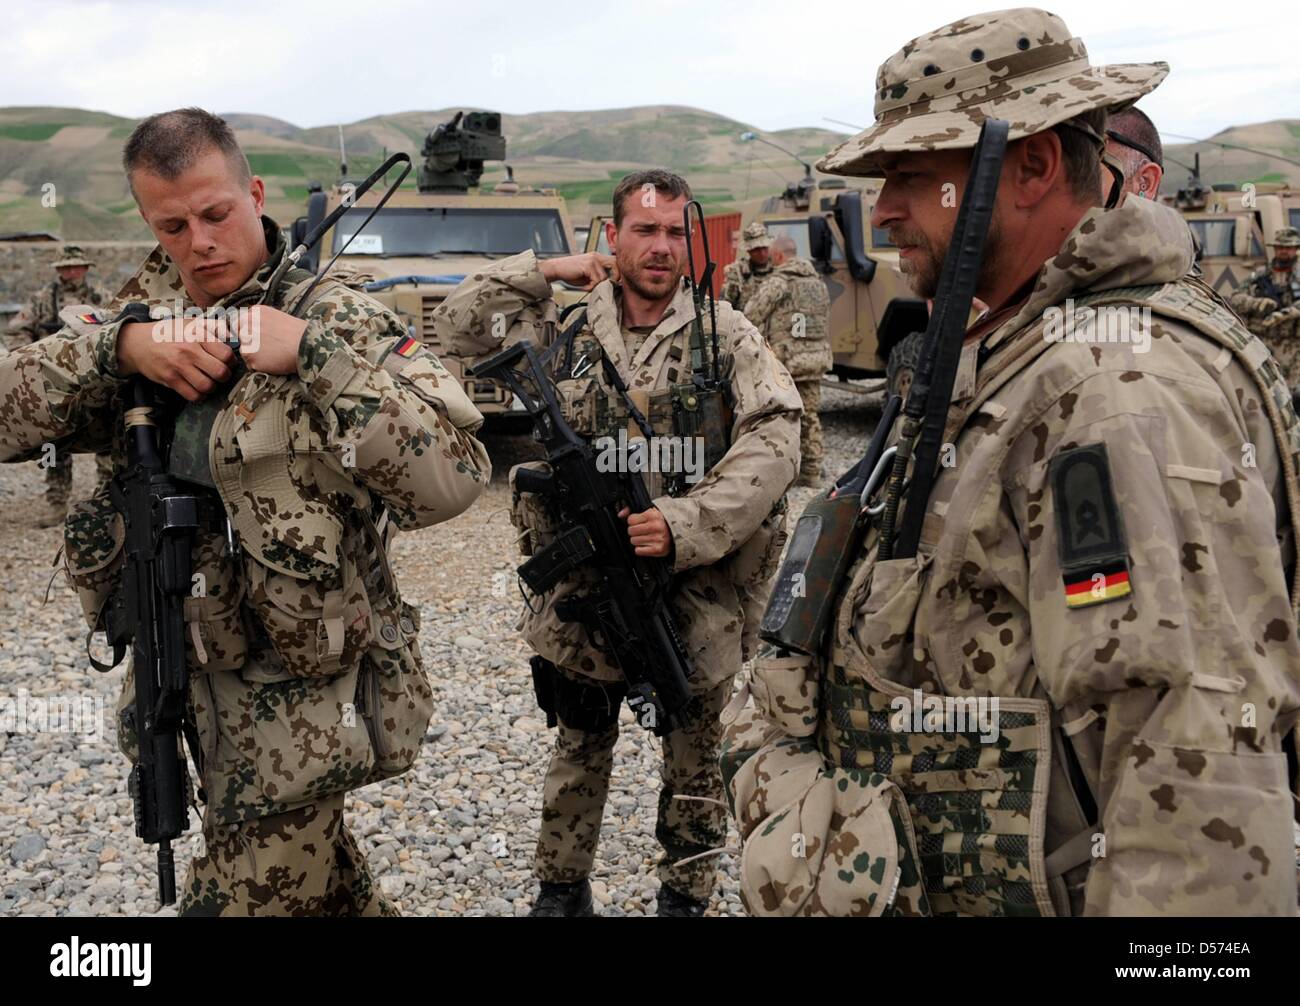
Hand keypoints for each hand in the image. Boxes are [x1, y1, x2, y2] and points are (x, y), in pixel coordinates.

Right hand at [116, 317, 234, 401]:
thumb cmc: (170, 333)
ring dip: (212, 387)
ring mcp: (178, 366)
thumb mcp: (191, 323)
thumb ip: (214, 328)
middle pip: (220, 372)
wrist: (138, 342)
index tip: (227, 361)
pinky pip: (193, 395)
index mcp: (197, 334)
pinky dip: (199, 395)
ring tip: (208, 380)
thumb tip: (234, 337)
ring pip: (208, 386)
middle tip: (220, 374)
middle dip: (224, 376)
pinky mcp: (170, 379)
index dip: (231, 361)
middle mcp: (189, 350)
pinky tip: (198, 388)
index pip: (226, 354)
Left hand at [230, 305, 306, 374]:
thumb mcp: (278, 317)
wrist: (308, 345)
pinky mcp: (250, 355)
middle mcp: (247, 323)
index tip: (259, 338)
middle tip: (268, 348)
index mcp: (254, 312)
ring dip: (255, 355)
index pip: (239, 322)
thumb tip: (250, 330)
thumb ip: (260, 321)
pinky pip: (250, 365)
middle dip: (249, 343)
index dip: (247, 332)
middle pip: (240, 337)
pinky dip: (261, 366)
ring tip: (274, 354)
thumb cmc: (299, 333)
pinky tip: (274, 361)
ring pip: (244, 351)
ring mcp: (247, 339)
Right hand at [539, 253, 617, 290]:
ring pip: (604, 277)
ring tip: (587, 287)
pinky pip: (596, 280)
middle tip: (607, 286)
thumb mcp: (588, 274)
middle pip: (615, 264)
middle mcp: (596, 256)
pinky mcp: (587, 266)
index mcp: (597, 257)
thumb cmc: (571, 273)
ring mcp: (592, 260)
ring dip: (596, 286)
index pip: (615, 261)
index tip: (613, 283)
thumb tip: (609, 285)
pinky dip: (590, 287)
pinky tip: (583, 287)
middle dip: (615, 276)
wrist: (556, 269)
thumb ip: (598, 277)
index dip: (617, 272)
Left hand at [619, 506, 671, 557]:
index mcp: (652, 515)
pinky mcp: (657, 549)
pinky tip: (647, 544)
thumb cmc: (662, 523)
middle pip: (631, 531)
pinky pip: (638, 551)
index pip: (630, 520)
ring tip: (646, 538)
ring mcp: (656, 538)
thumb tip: (620, 514)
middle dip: (634, 531)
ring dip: (638, 540)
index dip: (633, 522)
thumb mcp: (649, 512)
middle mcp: (655, 526)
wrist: (678, 533)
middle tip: (642, 531)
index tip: (638, 523)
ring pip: (633, 541)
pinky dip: (641, 549)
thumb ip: (632, 511)